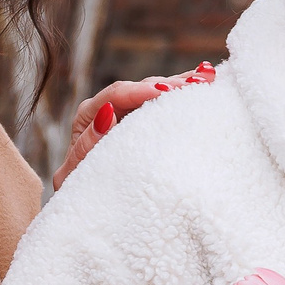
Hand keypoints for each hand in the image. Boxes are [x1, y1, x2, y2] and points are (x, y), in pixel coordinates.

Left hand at [54, 64, 215, 187]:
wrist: (89, 206)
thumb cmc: (81, 191)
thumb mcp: (77, 173)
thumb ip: (88, 144)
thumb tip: (108, 113)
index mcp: (89, 116)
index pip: (115, 95)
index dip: (140, 91)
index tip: (163, 91)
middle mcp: (109, 108)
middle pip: (140, 88)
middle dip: (169, 84)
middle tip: (198, 81)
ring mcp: (129, 114)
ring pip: (156, 92)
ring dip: (182, 85)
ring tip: (208, 78)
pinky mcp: (144, 121)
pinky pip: (165, 105)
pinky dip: (184, 95)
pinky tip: (206, 83)